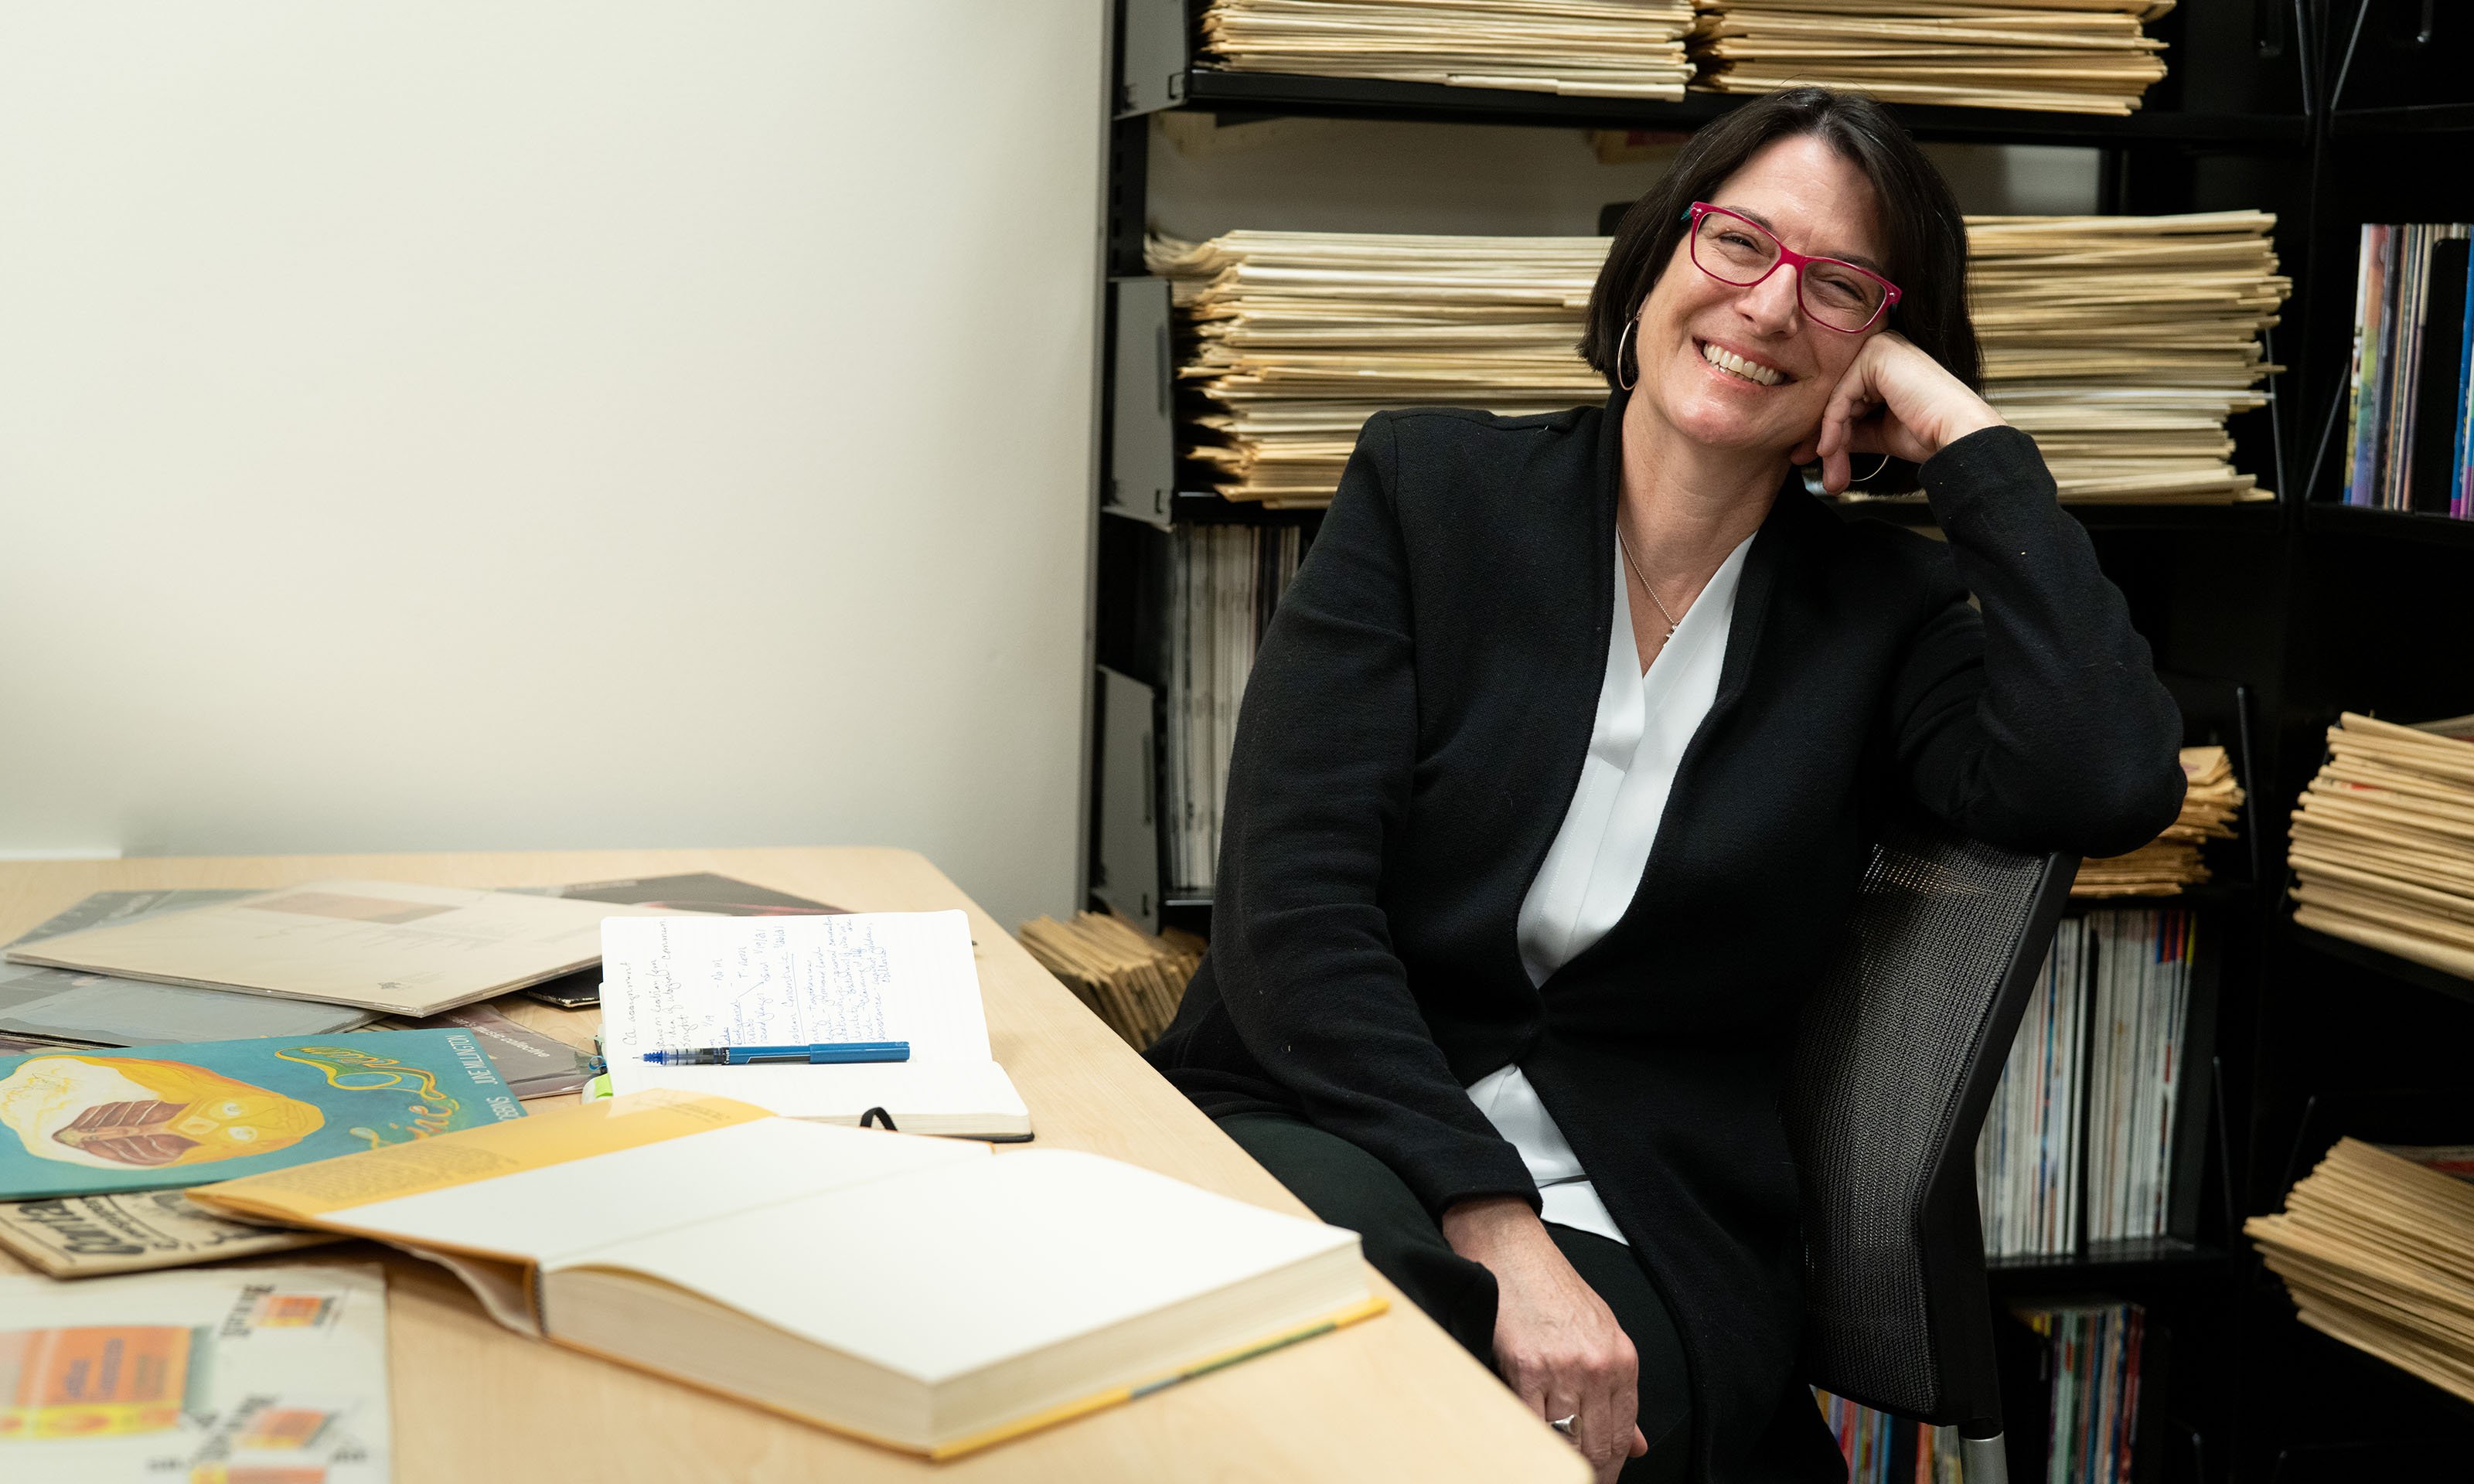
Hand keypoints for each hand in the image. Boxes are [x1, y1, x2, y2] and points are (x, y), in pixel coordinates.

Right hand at [1442, 1197, 1648, 1482]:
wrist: (1513, 1252)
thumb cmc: (1553, 1290)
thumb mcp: (1602, 1333)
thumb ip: (1619, 1392)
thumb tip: (1636, 1444)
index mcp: (1622, 1359)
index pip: (1622, 1433)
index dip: (1611, 1466)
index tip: (1602, 1477)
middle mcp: (1596, 1366)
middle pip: (1596, 1444)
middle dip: (1589, 1472)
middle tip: (1581, 1479)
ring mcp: (1561, 1369)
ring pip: (1564, 1440)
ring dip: (1559, 1462)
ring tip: (1552, 1469)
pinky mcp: (1524, 1367)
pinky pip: (1530, 1421)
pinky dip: (1531, 1440)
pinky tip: (1531, 1447)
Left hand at [1788, 330, 2005, 494]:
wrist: (1958, 435)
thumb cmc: (1929, 433)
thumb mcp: (1878, 433)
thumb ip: (1849, 432)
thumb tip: (1817, 446)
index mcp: (1885, 363)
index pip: (1846, 398)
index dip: (1830, 432)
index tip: (1819, 460)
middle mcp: (1882, 349)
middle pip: (1839, 399)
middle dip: (1829, 440)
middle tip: (1826, 473)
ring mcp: (1880, 348)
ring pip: (1837, 400)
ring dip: (1831, 440)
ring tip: (1833, 472)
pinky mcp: (1877, 356)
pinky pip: (1841, 397)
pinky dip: (1832, 426)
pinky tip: (1830, 449)